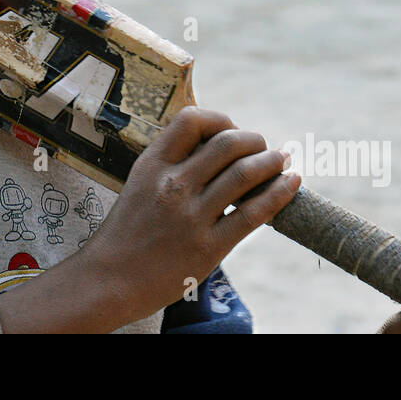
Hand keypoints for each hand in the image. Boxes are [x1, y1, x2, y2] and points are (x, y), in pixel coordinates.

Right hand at [0, 107, 298, 332]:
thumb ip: (171, 164)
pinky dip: (280, 194)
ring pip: (245, 173)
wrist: (107, 280)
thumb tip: (214, 144)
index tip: (231, 130)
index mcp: (153, 164)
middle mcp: (173, 184)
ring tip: (283, 161)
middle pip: (228, 143)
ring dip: (273, 162)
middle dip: (255, 140)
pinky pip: (254, 214)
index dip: (221, 119)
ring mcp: (191, 216)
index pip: (192, 120)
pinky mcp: (208, 247)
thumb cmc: (126, 232)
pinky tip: (292, 184)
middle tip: (264, 148)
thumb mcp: (140, 183)